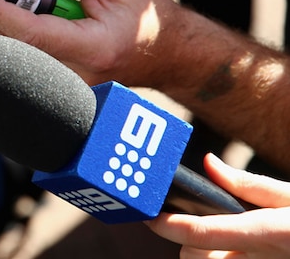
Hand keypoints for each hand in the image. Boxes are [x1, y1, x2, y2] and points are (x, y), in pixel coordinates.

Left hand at [146, 153, 289, 257]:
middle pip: (195, 256)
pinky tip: (228, 242)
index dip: (166, 225)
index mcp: (264, 234)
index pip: (201, 233)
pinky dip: (218, 255)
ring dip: (202, 250)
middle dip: (185, 239)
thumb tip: (208, 163)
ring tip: (217, 229)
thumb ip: (248, 183)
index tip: (147, 214)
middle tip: (194, 216)